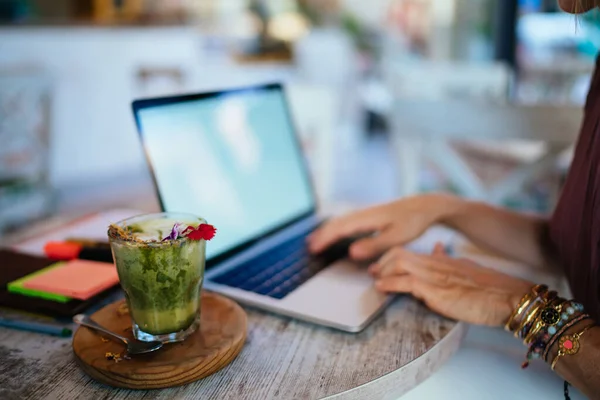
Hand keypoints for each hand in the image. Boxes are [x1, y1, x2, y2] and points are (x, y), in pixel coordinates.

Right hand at [308, 194, 460, 260]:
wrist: (425, 206)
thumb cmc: (414, 222)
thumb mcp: (397, 237)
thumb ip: (374, 245)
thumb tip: (351, 252)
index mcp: (367, 218)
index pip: (340, 229)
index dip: (325, 239)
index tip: (313, 249)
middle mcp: (363, 213)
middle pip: (336, 223)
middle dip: (321, 235)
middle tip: (308, 248)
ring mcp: (365, 213)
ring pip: (340, 221)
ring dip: (326, 231)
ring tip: (314, 241)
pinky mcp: (369, 215)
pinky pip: (347, 221)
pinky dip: (336, 228)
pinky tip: (335, 232)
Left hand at [369, 243, 532, 325]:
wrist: (508, 297)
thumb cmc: (490, 288)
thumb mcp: (465, 269)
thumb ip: (447, 260)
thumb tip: (435, 248)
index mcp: (441, 260)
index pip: (408, 252)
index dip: (390, 257)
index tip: (379, 267)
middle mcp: (435, 264)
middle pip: (398, 253)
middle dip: (381, 262)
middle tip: (372, 273)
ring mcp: (435, 276)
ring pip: (399, 263)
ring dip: (382, 272)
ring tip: (375, 281)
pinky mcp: (436, 290)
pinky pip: (406, 282)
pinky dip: (390, 284)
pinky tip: (382, 288)